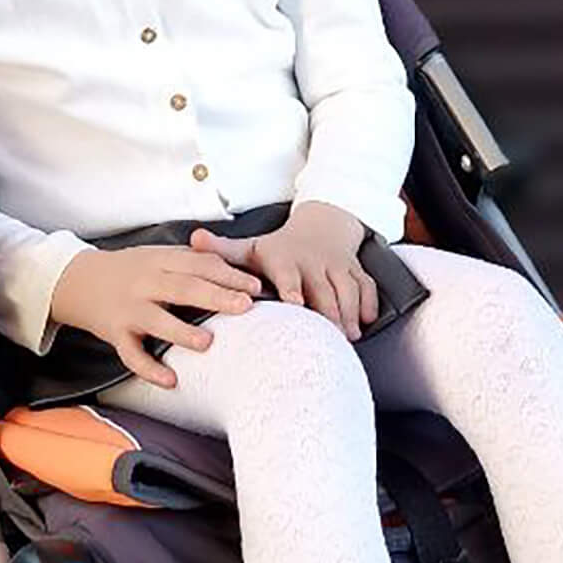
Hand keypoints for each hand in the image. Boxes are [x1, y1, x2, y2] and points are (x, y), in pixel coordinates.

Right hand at [49, 244, 262, 388]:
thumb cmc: (128, 270)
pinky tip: (171, 380)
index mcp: (159, 260)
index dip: (228, 274)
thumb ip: (190, 260)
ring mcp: (128, 309)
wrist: (75, 280)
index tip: (255, 286)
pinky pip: (132, 354)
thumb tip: (236, 269)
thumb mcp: (156, 255)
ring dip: (182, 332)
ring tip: (207, 343)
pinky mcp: (114, 333)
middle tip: (245, 307)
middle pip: (183, 288)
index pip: (198, 264)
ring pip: (157, 321)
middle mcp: (144, 283)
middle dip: (216, 297)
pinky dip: (150, 369)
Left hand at [188, 202, 379, 340]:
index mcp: (285, 257)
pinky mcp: (355, 270)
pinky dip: (369, 303)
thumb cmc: (279, 247)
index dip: (292, 287)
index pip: (289, 273)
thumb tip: (193, 239)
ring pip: (348, 288)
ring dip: (350, 312)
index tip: (294, 304)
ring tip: (348, 336)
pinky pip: (367, 285)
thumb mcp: (251, 246)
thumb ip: (223, 249)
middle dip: (328, 311)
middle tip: (330, 337)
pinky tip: (366, 323)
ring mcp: (337, 266)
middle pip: (323, 287)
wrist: (322, 225)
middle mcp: (313, 261)